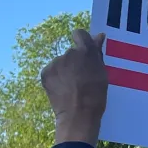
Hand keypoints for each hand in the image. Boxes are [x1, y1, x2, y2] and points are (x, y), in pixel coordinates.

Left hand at [41, 30, 107, 146]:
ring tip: (72, 86)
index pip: (79, 34)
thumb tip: (98, 35)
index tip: (85, 51)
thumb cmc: (96, 94)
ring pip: (61, 62)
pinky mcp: (45, 72)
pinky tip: (63, 89)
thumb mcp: (102, 72)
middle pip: (71, 52)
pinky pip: (52, 71)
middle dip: (75, 61)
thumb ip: (97, 52)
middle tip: (81, 78)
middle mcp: (68, 53)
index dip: (82, 40)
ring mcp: (55, 63)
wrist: (78, 114)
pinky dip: (56, 77)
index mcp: (85, 51)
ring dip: (65, 70)